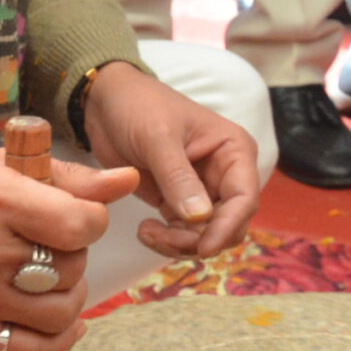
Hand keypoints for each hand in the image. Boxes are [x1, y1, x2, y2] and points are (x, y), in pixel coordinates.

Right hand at [0, 150, 141, 350]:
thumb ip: (65, 176)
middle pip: (71, 267)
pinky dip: (56, 340)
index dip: (93, 219)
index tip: (79, 216)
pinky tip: (59, 322)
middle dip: (74, 254)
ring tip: (54, 279)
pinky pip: (29, 350)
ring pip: (58, 312)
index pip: (80, 223)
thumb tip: (126, 181)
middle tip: (54, 243)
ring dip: (69, 296)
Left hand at [78, 61, 260, 259]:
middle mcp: (226, 173)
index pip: (245, 198)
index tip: (204, 247)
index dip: (228, 227)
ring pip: (207, 235)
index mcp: (234, 150)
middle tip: (162, 237)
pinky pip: (185, 234)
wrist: (106, 103)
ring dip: (181, 243)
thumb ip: (178, 177)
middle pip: (230, 224)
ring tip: (147, 233)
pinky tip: (145, 231)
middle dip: (200, 239)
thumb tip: (200, 218)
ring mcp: (203, 190)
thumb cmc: (138, 106)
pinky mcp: (179, 202)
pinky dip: (168, 240)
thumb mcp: (157, 138)